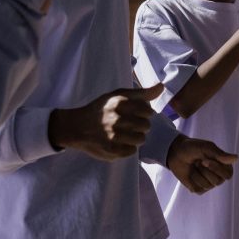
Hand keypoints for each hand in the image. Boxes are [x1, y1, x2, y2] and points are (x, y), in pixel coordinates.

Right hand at [48, 83, 164, 160]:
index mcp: (119, 102)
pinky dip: (128, 148)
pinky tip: (120, 142)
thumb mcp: (119, 96)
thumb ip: (142, 93)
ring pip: (141, 139)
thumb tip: (161, 86)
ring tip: (126, 134)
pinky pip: (131, 151)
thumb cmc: (102, 109)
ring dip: (136, 138)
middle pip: (146, 126)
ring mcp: (113, 135)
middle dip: (141, 126)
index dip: (144, 113)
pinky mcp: (110, 150)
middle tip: (130, 125)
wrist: (77, 127)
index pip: (148, 111)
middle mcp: (116, 118)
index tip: (135, 113)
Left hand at [166, 134, 237, 193]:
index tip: (205, 159)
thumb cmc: (193, 148)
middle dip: (205, 170)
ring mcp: (209, 183)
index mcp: (223, 165)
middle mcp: (218, 176)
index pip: (228, 174)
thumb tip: (236, 158)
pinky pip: (199, 189)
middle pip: (218, 181)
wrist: (175, 153)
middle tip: (198, 162)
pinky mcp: (199, 189)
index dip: (217, 168)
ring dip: (198, 174)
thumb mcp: (206, 148)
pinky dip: (192, 179)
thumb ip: (220, 155)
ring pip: (207, 185)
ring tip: (194, 166)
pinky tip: (190, 173)